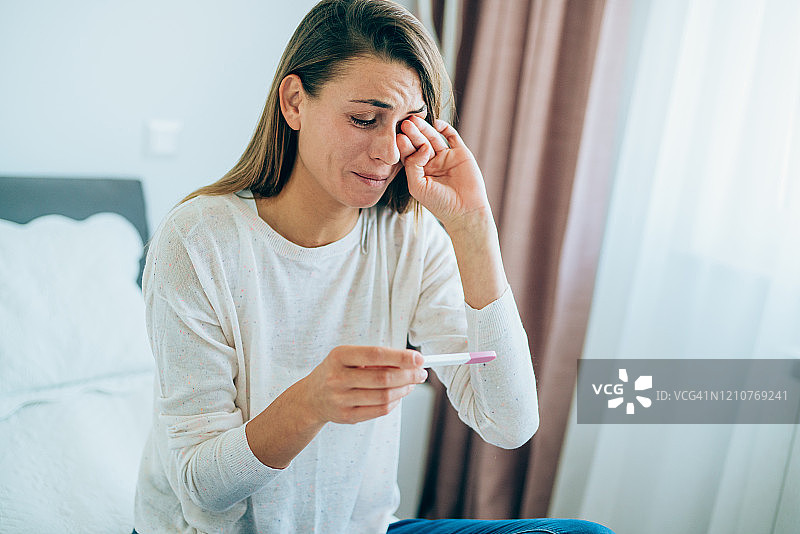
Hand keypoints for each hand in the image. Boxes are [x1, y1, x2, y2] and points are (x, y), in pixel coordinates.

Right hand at [301, 346, 426, 424]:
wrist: (310, 398)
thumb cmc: (336, 372)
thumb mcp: (348, 357)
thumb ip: (376, 359)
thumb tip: (410, 362)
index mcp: (339, 356)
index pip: (375, 355)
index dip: (400, 357)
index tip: (418, 358)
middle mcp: (337, 378)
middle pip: (383, 378)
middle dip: (408, 375)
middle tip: (421, 373)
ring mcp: (341, 399)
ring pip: (384, 396)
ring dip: (404, 389)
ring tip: (412, 383)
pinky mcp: (346, 417)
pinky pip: (379, 410)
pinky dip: (395, 402)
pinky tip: (398, 395)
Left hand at [397, 116, 489, 229]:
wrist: (465, 210)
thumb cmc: (439, 203)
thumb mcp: (418, 186)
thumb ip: (413, 165)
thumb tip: (422, 147)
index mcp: (420, 171)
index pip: (409, 154)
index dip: (403, 145)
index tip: (398, 137)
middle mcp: (432, 162)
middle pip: (419, 143)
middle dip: (412, 134)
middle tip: (405, 123)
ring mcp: (446, 157)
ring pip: (433, 138)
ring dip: (424, 129)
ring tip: (415, 120)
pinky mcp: (460, 153)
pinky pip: (452, 136)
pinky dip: (445, 128)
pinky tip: (436, 123)